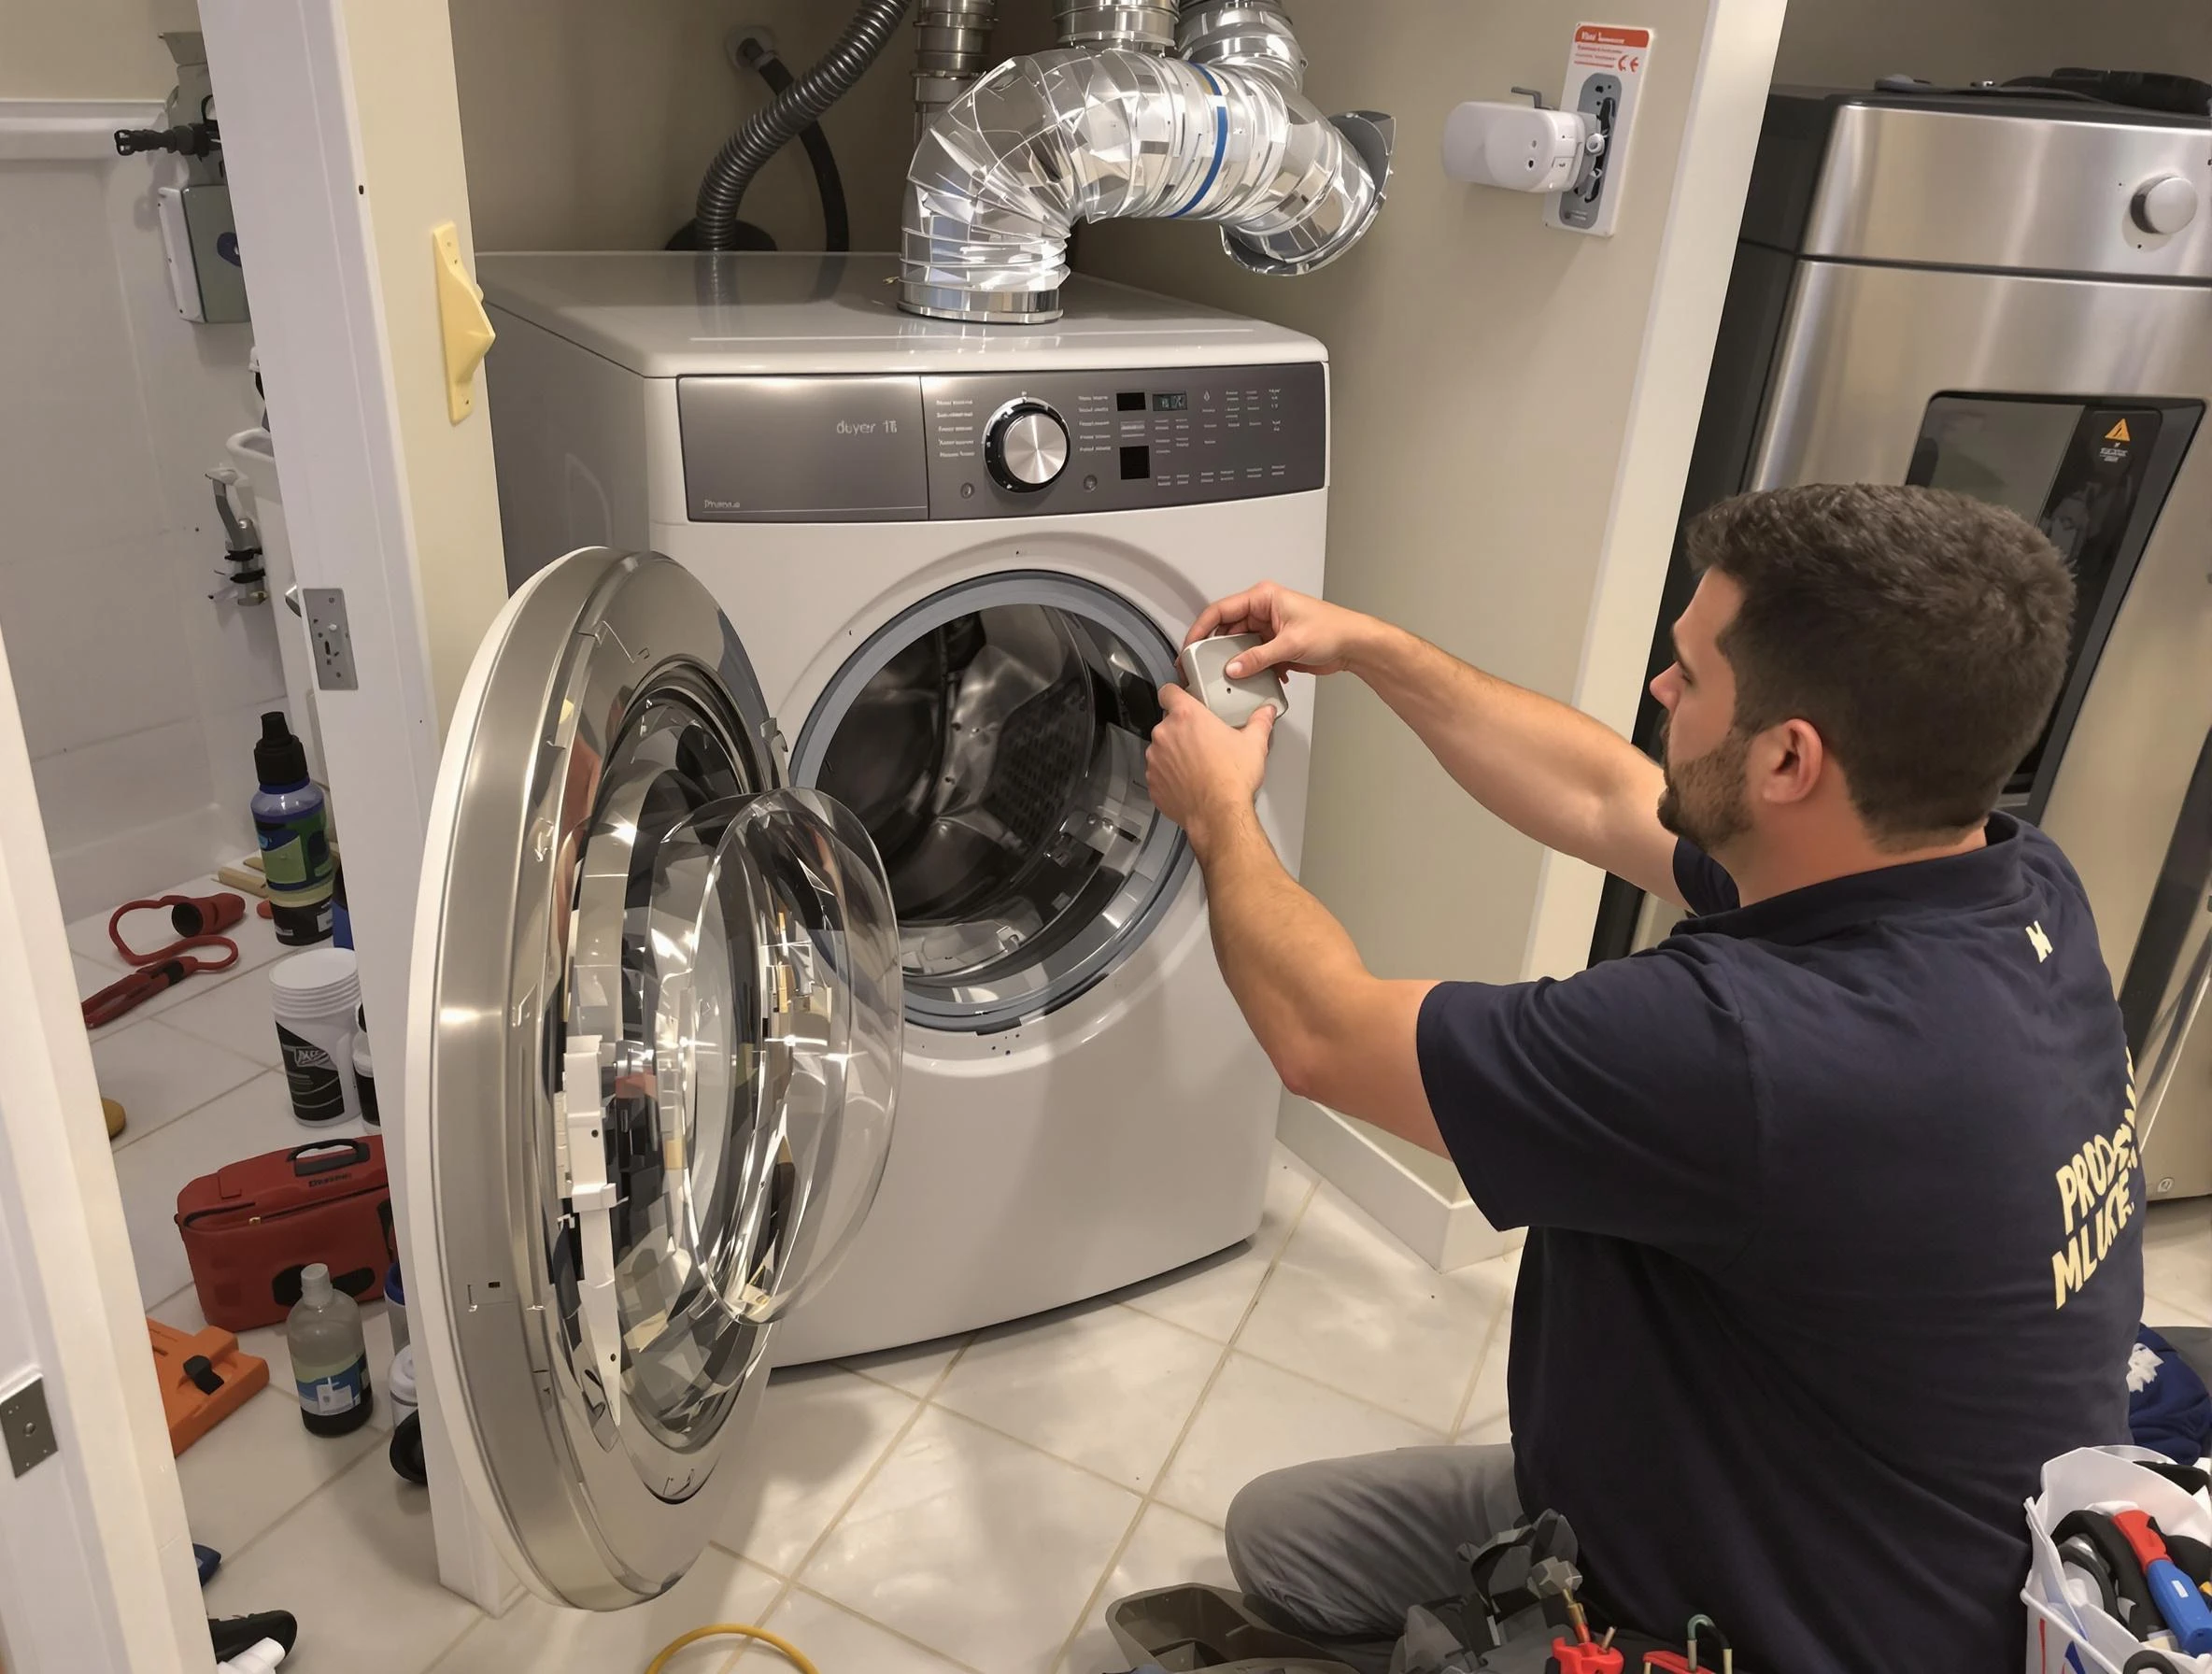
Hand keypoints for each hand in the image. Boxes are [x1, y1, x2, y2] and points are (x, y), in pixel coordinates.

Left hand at [1145, 683, 1275, 844]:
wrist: (1218, 814)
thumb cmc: (1231, 779)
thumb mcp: (1254, 744)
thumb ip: (1259, 722)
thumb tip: (1266, 713)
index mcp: (1187, 716)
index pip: (1168, 692)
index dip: (1175, 695)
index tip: (1182, 701)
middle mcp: (1165, 734)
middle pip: (1168, 723)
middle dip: (1182, 731)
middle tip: (1202, 743)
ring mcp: (1155, 759)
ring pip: (1161, 749)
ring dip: (1174, 754)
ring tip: (1197, 766)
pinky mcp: (1153, 781)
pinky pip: (1158, 773)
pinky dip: (1170, 776)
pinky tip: (1189, 782)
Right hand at [1186, 581, 1373, 680]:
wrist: (1354, 645)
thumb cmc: (1332, 629)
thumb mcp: (1290, 644)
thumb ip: (1257, 658)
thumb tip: (1233, 668)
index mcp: (1263, 598)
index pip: (1220, 610)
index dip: (1201, 629)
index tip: (1190, 647)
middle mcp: (1263, 611)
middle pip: (1227, 631)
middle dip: (1217, 651)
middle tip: (1203, 667)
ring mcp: (1268, 629)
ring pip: (1239, 647)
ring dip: (1237, 663)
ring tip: (1231, 677)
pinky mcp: (1275, 645)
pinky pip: (1253, 658)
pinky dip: (1253, 669)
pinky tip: (1258, 678)